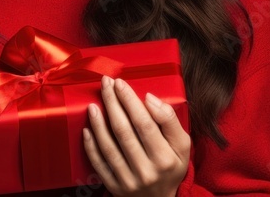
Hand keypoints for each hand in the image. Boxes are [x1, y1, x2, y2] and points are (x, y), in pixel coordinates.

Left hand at [82, 75, 190, 196]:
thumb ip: (169, 120)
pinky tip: (87, 130)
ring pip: (109, 146)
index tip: (120, 83)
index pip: (144, 123)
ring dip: (98, 123)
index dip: (130, 101)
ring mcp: (129, 180)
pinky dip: (91, 146)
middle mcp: (146, 170)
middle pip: (124, 131)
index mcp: (165, 158)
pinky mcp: (114, 187)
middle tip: (105, 84)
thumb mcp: (182, 145)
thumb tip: (150, 98)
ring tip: (93, 105)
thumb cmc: (170, 167)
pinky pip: (99, 164)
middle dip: (112, 103)